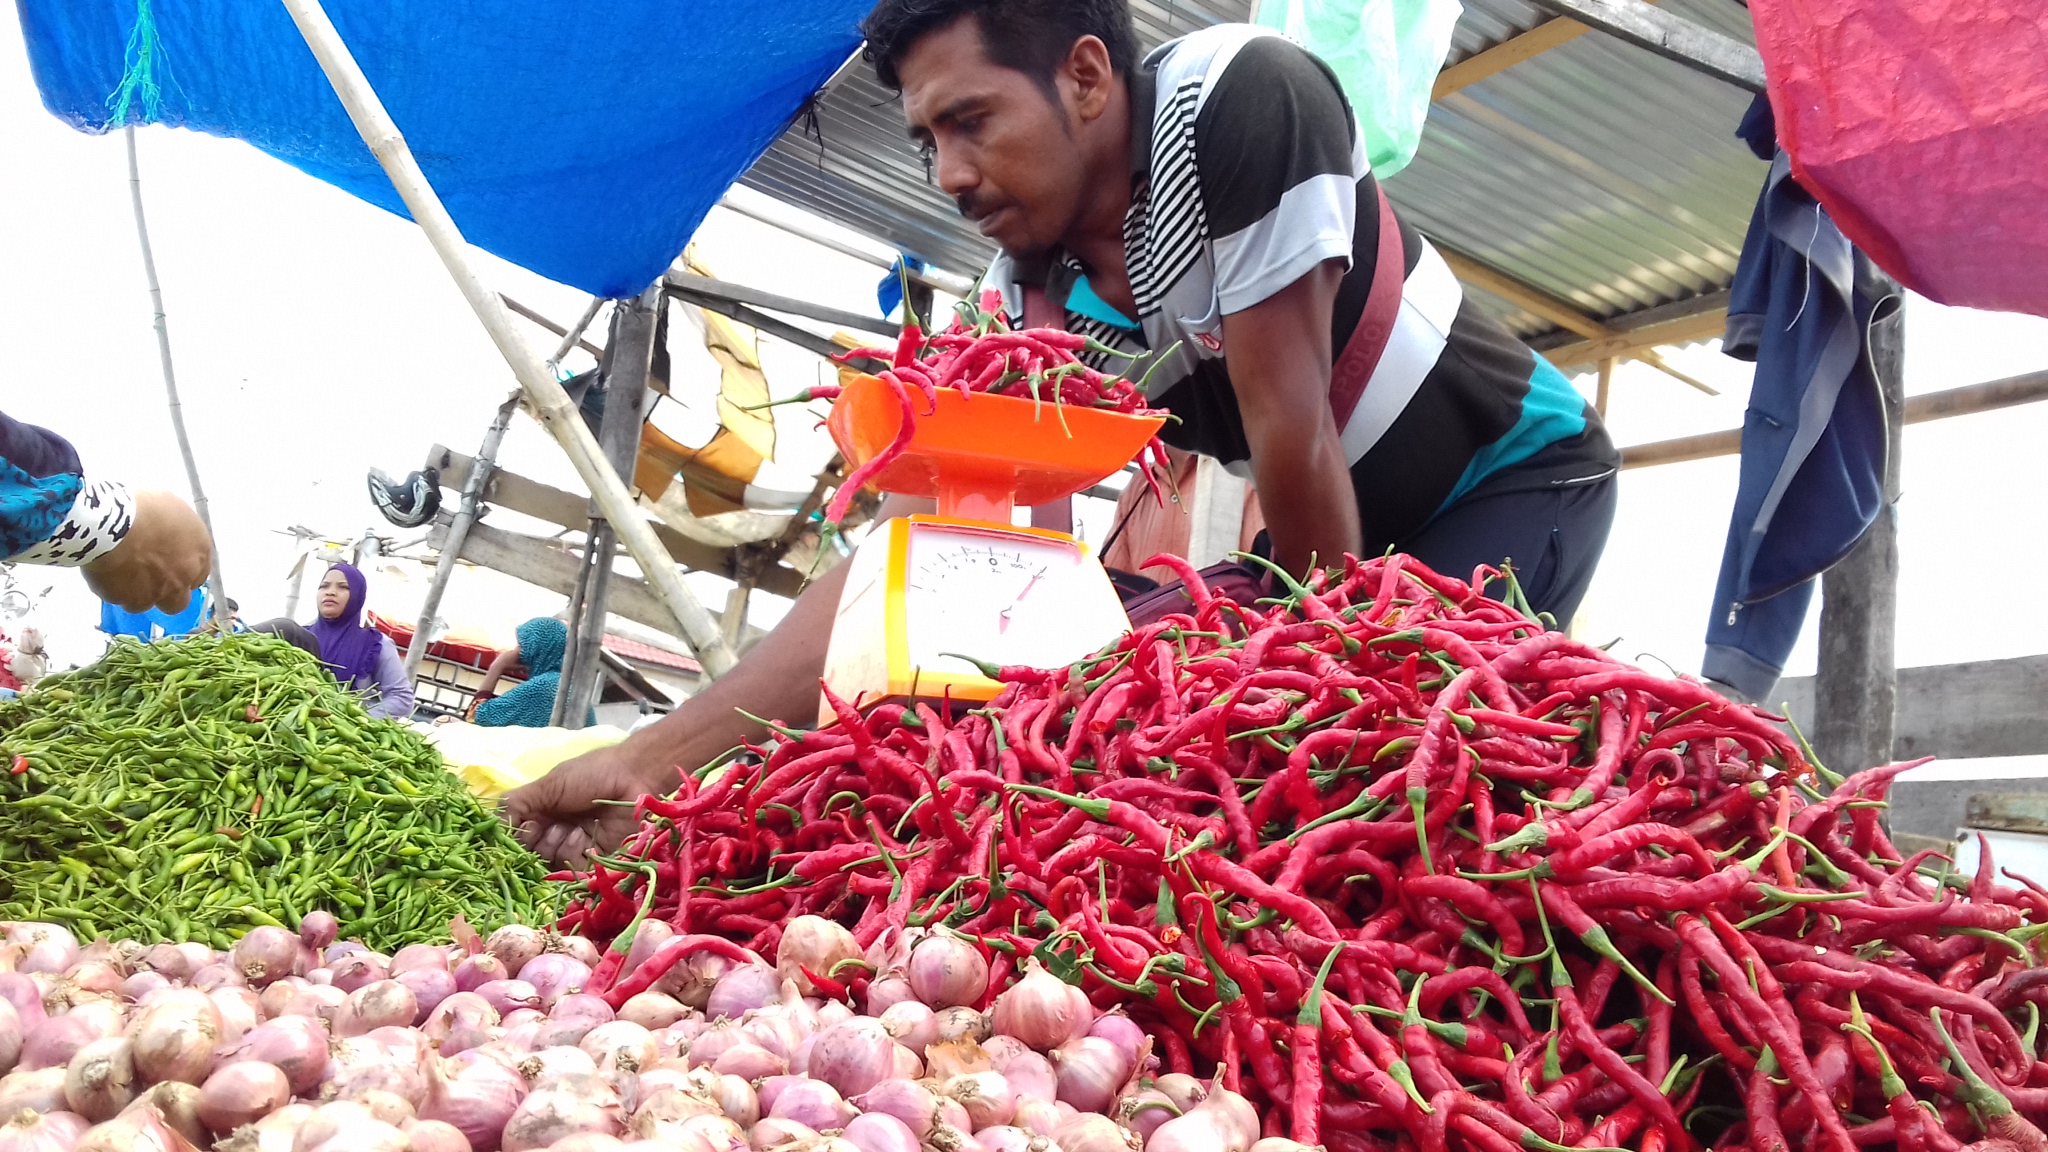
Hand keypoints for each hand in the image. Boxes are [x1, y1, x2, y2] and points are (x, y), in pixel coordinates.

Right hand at [81, 490, 211, 612]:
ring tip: (117, 572)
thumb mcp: (171, 509)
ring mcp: (154, 594)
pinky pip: (117, 598)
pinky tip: (102, 571)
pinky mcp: (125, 600)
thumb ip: (175, 532)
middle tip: (146, 580)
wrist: (112, 524)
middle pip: (177, 602)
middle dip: (164, 594)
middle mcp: (181, 580)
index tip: (167, 567)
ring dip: (133, 593)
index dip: (181, 573)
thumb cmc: (143, 507)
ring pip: (143, 603)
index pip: (197, 576)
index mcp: (198, 554)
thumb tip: (166, 534)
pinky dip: (110, 588)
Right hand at [501, 738, 676, 866]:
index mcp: (539, 813)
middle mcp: (552, 833)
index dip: (513, 839)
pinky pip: (574, 872)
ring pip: (550, 864)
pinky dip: (575, 859)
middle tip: (552, 827)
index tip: (519, 832)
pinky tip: (584, 840)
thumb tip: (491, 829)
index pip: (513, 837)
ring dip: (559, 847)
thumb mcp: (549, 784)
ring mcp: (573, 848)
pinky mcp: (594, 862)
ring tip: (575, 829)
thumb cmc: (591, 774)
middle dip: (536, 845)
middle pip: (529, 855)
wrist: (637, 777)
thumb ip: (517, 805)